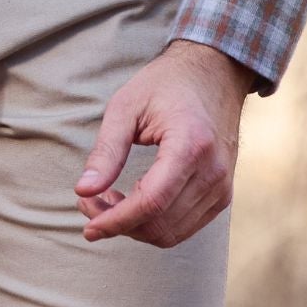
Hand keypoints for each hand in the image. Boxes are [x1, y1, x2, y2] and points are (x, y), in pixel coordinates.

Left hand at [73, 38, 257, 247]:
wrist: (213, 73)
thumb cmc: (166, 84)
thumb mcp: (126, 106)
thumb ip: (106, 151)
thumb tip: (84, 190)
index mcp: (190, 145)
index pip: (151, 202)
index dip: (116, 220)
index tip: (88, 227)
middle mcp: (213, 171)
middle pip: (159, 223)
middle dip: (118, 222)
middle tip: (89, 201)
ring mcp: (221, 186)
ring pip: (171, 233)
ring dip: (134, 226)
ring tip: (108, 200)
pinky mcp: (222, 194)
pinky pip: (184, 227)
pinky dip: (154, 224)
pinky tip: (134, 201)